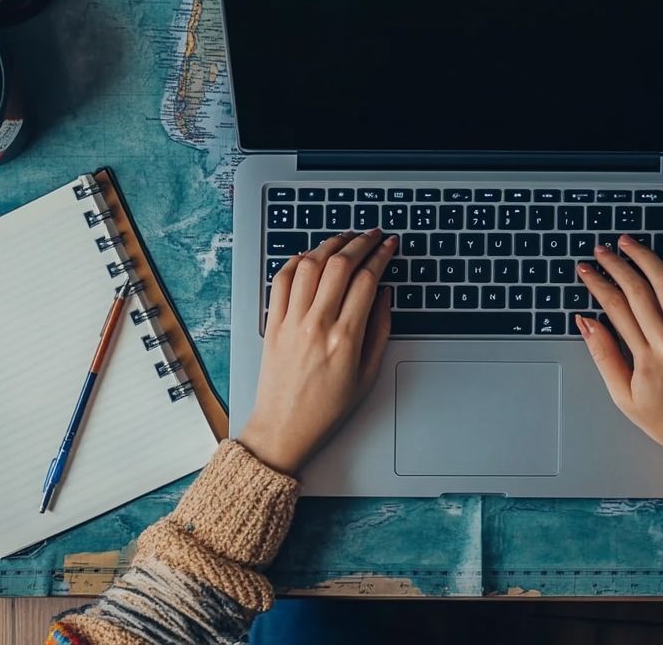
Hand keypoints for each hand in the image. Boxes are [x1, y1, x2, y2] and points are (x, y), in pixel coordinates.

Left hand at [239, 230, 395, 474]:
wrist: (284, 428)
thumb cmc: (327, 408)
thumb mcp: (367, 374)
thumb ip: (380, 329)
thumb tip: (384, 293)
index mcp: (345, 338)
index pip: (367, 280)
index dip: (382, 255)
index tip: (389, 245)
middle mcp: (316, 324)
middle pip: (340, 264)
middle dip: (361, 242)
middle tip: (372, 234)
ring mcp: (291, 322)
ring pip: (309, 264)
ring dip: (330, 244)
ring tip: (344, 238)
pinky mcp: (272, 323)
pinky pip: (281, 280)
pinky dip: (296, 261)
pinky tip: (310, 256)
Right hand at [575, 235, 662, 462]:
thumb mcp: (622, 396)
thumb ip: (603, 355)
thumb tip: (585, 321)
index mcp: (646, 358)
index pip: (616, 307)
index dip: (597, 283)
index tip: (586, 269)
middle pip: (638, 290)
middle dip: (616, 264)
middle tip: (602, 250)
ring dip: (647, 258)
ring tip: (630, 244)